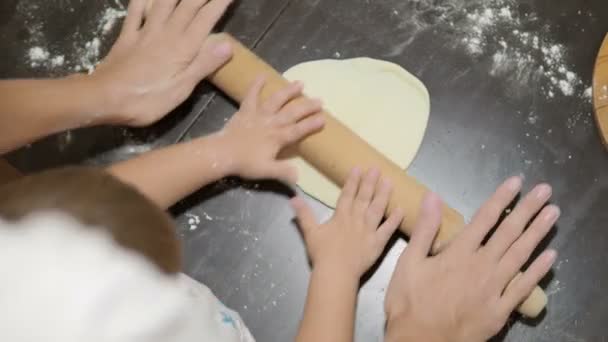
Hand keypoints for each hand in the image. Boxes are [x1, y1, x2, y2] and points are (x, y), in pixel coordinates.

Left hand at [91, 0, 232, 125]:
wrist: (103, 98)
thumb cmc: (146, 101)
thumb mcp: (181, 89)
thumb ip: (203, 65)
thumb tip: (228, 44)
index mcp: (182, 48)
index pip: (206, 19)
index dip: (220, 3)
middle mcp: (166, 33)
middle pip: (188, 4)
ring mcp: (145, 32)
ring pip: (164, 1)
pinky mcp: (127, 36)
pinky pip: (136, 10)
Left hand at [215, 76, 324, 182]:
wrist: (222, 153)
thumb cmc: (244, 163)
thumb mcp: (266, 171)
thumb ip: (283, 172)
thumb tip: (298, 178)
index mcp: (278, 138)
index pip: (298, 130)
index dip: (311, 125)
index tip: (323, 119)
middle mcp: (271, 123)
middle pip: (292, 112)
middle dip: (307, 106)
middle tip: (319, 101)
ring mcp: (259, 114)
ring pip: (277, 100)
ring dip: (289, 91)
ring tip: (300, 83)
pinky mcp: (246, 110)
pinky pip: (251, 95)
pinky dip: (256, 85)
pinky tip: (262, 75)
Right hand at [291, 168, 403, 277]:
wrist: (336, 272)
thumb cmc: (322, 254)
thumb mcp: (310, 232)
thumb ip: (303, 214)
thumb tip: (293, 198)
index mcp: (341, 216)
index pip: (347, 195)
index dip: (353, 181)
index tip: (358, 168)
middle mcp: (356, 219)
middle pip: (364, 198)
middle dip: (370, 182)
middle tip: (376, 168)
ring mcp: (368, 230)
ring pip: (377, 209)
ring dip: (383, 195)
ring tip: (389, 182)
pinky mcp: (378, 243)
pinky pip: (388, 229)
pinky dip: (394, 219)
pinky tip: (401, 209)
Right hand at [384, 177, 558, 341]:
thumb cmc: (410, 302)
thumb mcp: (408, 262)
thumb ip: (424, 229)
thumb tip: (432, 196)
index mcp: (458, 253)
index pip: (484, 219)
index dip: (501, 199)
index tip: (516, 182)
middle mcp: (481, 266)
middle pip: (509, 233)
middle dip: (528, 210)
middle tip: (545, 191)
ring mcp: (493, 288)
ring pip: (520, 255)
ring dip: (538, 233)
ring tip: (552, 214)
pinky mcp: (500, 309)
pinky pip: (523, 287)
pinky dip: (537, 271)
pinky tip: (550, 256)